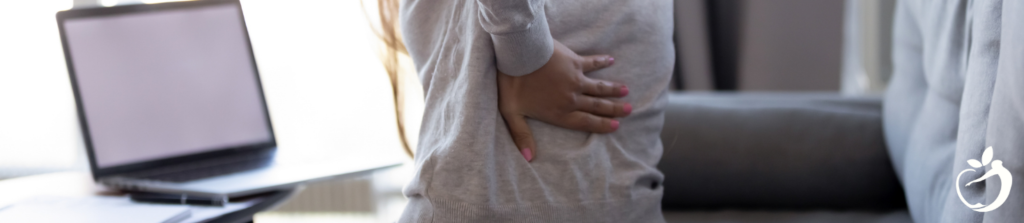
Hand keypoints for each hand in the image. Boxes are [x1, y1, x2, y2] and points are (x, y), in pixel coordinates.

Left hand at [498, 40, 631, 161]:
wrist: (519, 56)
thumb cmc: (512, 84)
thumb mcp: (512, 114)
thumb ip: (522, 136)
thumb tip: (529, 158)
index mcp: (559, 112)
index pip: (585, 122)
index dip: (602, 125)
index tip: (616, 126)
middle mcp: (571, 98)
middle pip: (597, 106)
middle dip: (613, 109)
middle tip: (629, 110)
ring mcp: (575, 79)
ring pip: (599, 87)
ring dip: (613, 89)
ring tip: (626, 91)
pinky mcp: (574, 62)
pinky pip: (592, 63)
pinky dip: (602, 62)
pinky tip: (611, 60)